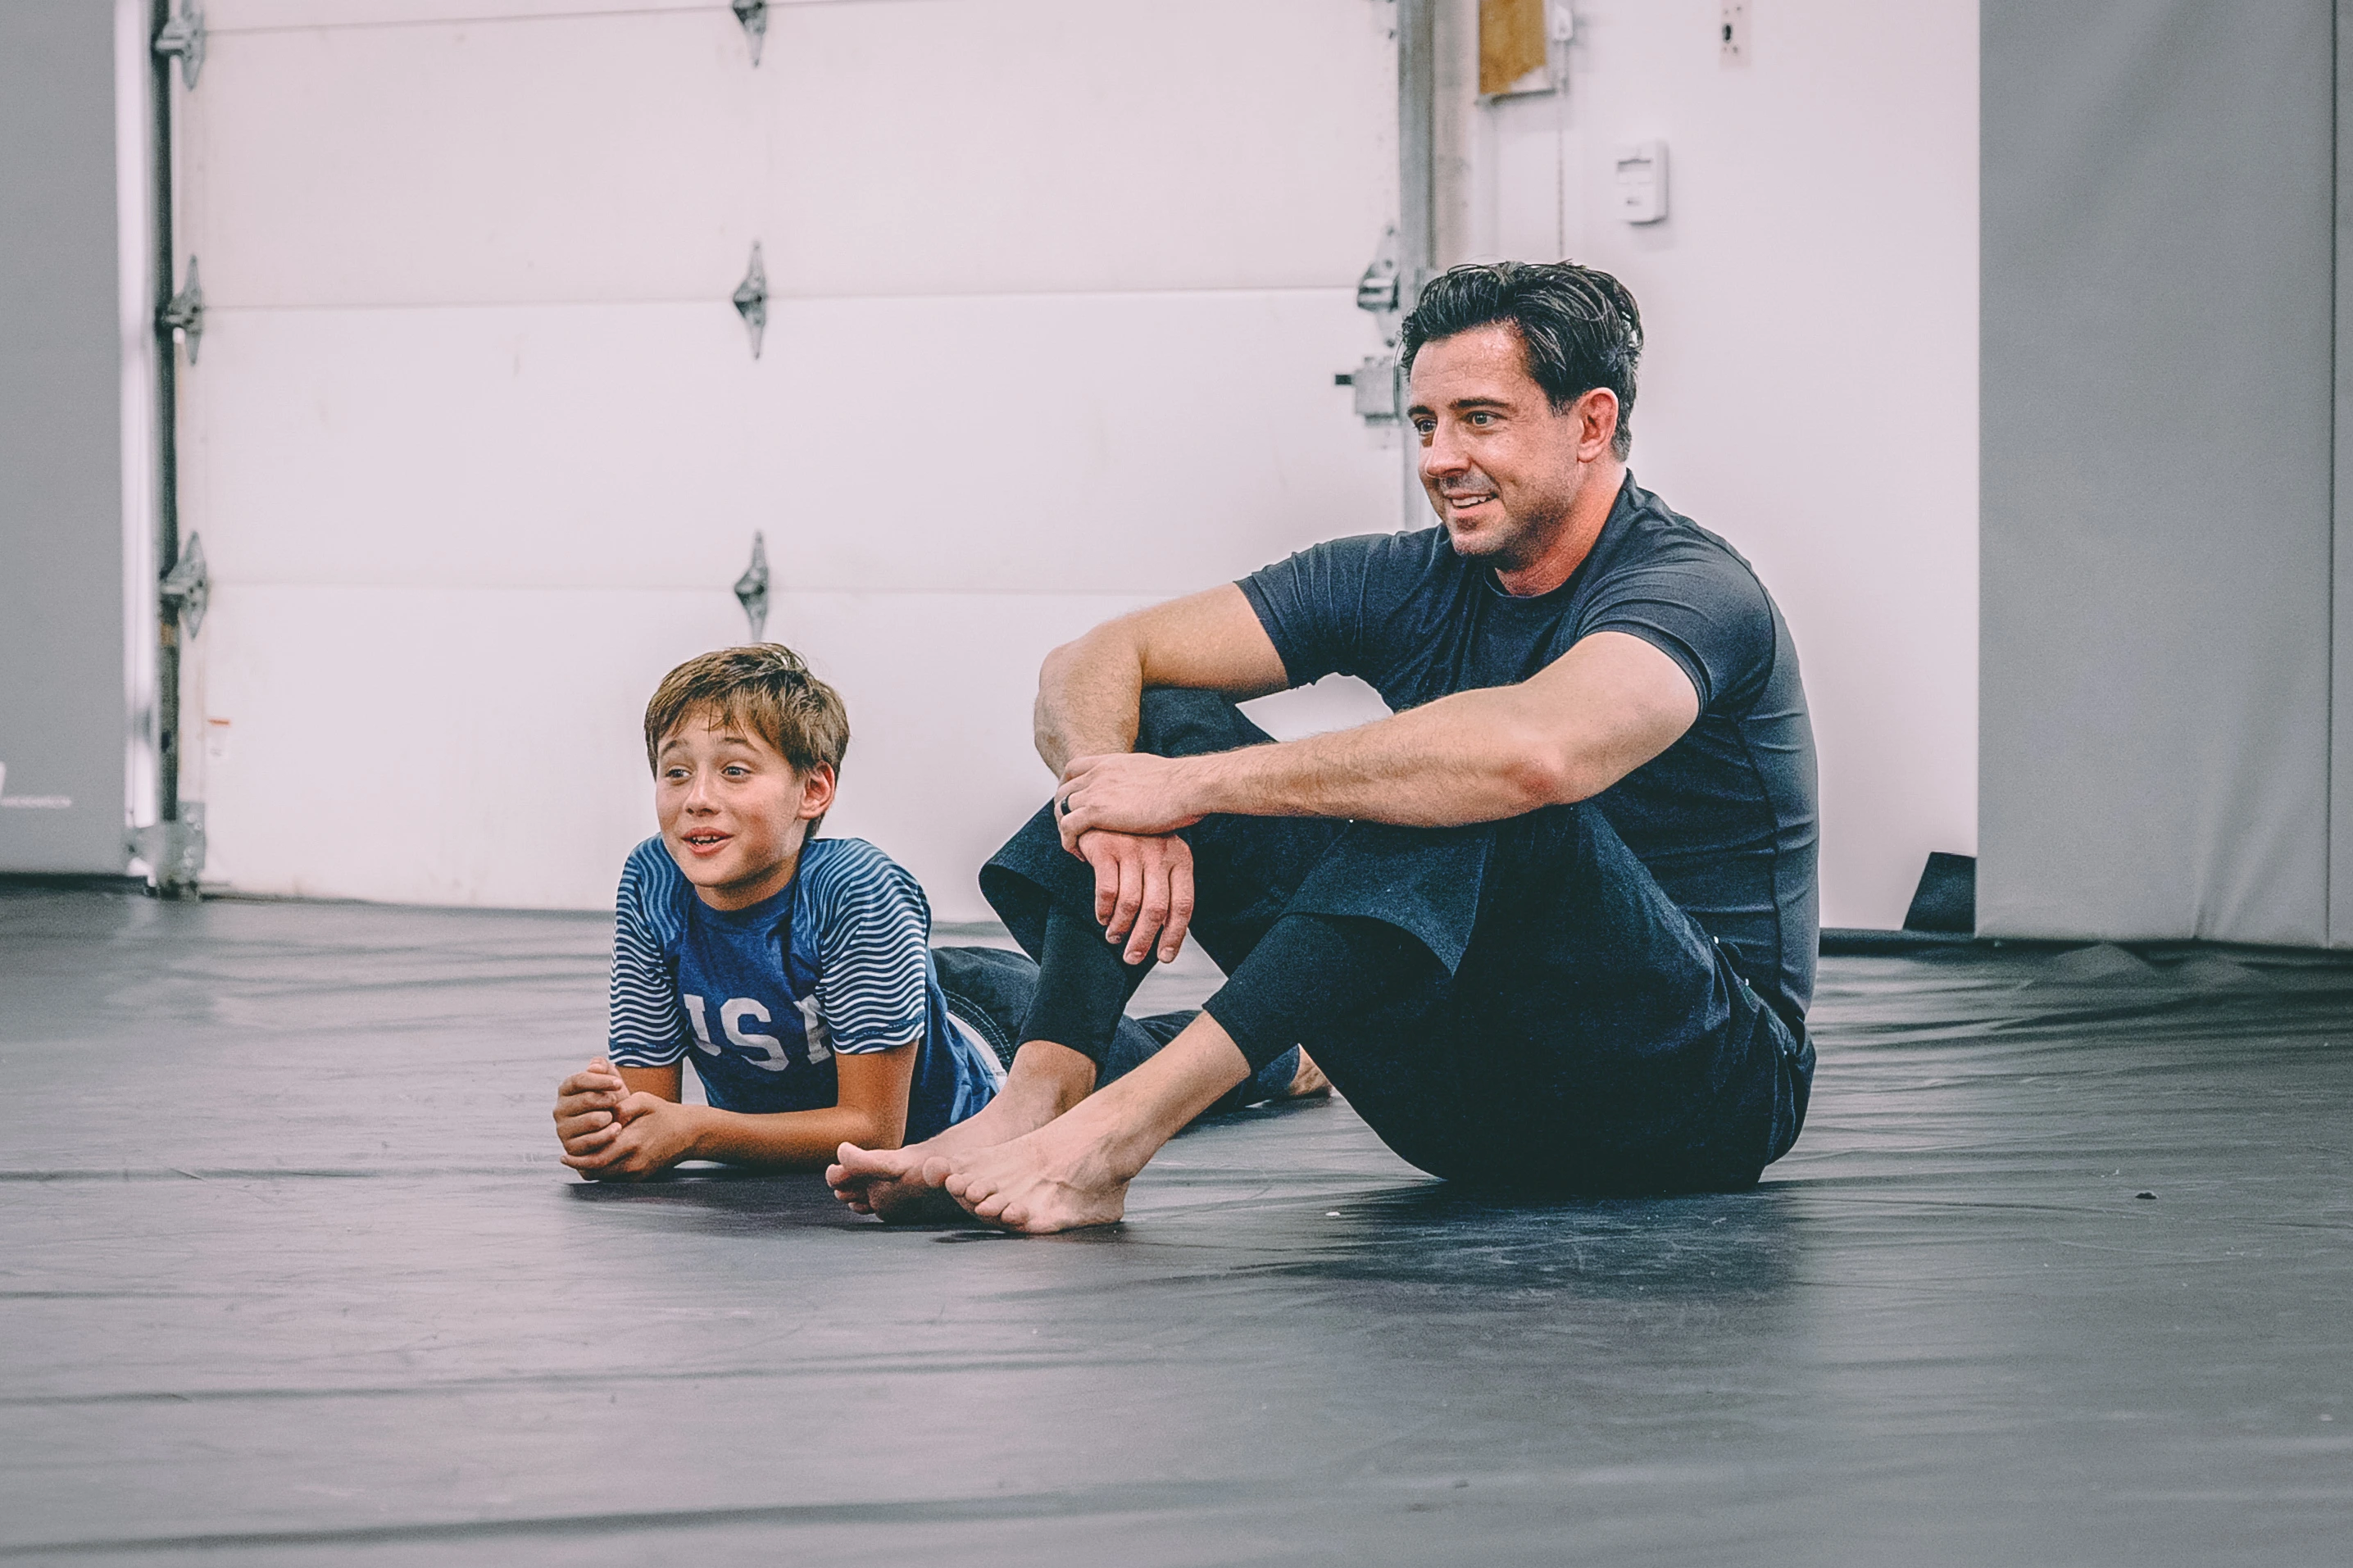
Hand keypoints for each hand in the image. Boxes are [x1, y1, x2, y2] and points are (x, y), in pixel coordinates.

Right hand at [553, 1059, 629, 1156]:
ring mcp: (563, 1130)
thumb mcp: (609, 1081)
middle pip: (586, 1099)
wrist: (616, 1128)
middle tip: (616, 1101)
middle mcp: (560, 1109)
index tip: (619, 1083)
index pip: (579, 1080)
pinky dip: (607, 1135)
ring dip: (608, 1117)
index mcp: (566, 1090)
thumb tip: (596, 1066)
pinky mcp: (571, 1148)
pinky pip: (591, 1141)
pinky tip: (617, 1129)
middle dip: (607, 1099)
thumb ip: (603, 1068)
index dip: (601, 1081)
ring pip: (591, 1120)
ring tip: (615, 1117)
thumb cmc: (611, 1101)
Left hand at [560, 1094, 703, 1180]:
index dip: (577, 1159)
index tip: (564, 1154)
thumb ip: (620, 1107)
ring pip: (604, 1178)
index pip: (596, 1158)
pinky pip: (615, 1179)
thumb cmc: (663, 1114)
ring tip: (578, 1159)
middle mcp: (634, 1162)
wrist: (688, 1133)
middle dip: (579, 1166)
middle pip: (596, 1172)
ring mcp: (638, 1173)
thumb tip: (600, 1114)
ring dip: (590, 1170)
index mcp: (632, 1141)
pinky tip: (597, 1159)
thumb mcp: (643, 1100)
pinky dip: (603, 1171)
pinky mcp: (640, 1178)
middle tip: (565, 1158)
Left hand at [1054, 753, 1204, 845]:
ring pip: (1061, 808)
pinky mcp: (1098, 811)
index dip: (1068, 786)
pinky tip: (1081, 854)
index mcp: (1112, 762)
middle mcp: (1100, 773)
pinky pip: (1068, 826)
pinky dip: (1068, 841)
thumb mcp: (1153, 774)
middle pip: (1063, 790)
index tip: (1073, 803)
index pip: (1074, 768)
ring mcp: (1097, 790)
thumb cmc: (1183, 785)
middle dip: (1063, 811)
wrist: (1188, 786)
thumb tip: (1148, 789)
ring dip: (1064, 828)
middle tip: (1073, 831)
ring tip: (1076, 845)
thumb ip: (1140, 780)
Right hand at [1070, 829, 1194, 964]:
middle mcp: (1160, 853)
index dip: (1175, 935)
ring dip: (1121, 928)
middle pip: (1156, 909)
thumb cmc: (1137, 839)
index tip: (1164, 956)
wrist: (1106, 805)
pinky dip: (1104, 911)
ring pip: (1130, 904)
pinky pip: (1107, 891)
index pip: (1183, 905)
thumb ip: (1167, 888)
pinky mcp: (1107, 848)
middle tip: (1133, 958)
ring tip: (1114, 938)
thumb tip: (1168, 932)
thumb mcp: (1161, 857)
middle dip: (1144, 940)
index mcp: (1180, 857)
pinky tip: (1103, 917)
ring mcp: (1133, 849)